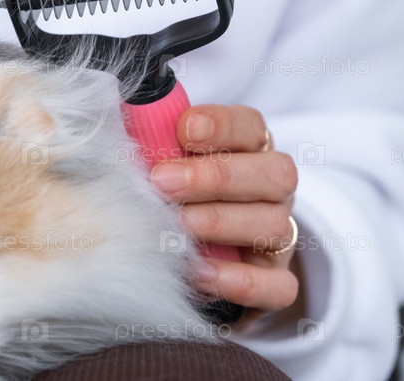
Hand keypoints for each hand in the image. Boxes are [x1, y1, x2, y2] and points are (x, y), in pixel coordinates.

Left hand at [150, 105, 299, 318]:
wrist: (200, 260)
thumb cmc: (174, 197)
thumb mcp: (164, 162)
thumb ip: (152, 141)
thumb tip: (123, 119)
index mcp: (250, 150)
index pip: (251, 126)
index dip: (222, 125)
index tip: (183, 130)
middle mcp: (273, 191)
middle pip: (274, 172)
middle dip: (216, 175)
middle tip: (163, 182)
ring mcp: (280, 237)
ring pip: (274, 224)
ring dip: (219, 223)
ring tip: (174, 226)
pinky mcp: (276, 283)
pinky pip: (278, 285)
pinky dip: (238, 279)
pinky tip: (197, 272)